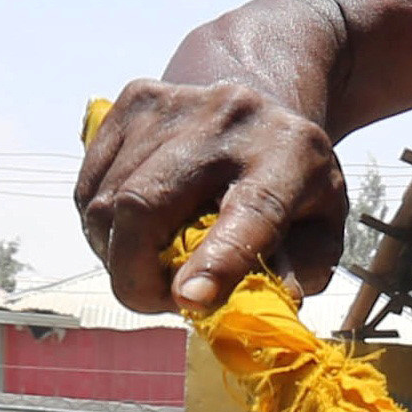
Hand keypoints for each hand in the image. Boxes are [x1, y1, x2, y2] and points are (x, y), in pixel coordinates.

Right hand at [77, 42, 346, 312]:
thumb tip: (256, 311)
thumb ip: (299, 273)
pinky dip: (102, 229)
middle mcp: (228, 120)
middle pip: (146, 202)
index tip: (190, 301)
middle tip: (158, 302)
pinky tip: (134, 234)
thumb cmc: (293, 185)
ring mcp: (172, 105)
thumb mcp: (321, 228)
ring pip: (107, 202)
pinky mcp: (132, 101)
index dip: (218, 260)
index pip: (251, 211)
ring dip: (118, 256)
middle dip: (135, 274)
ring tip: (154, 266)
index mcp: (289, 156)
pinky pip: (90, 187)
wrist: (266, 101)